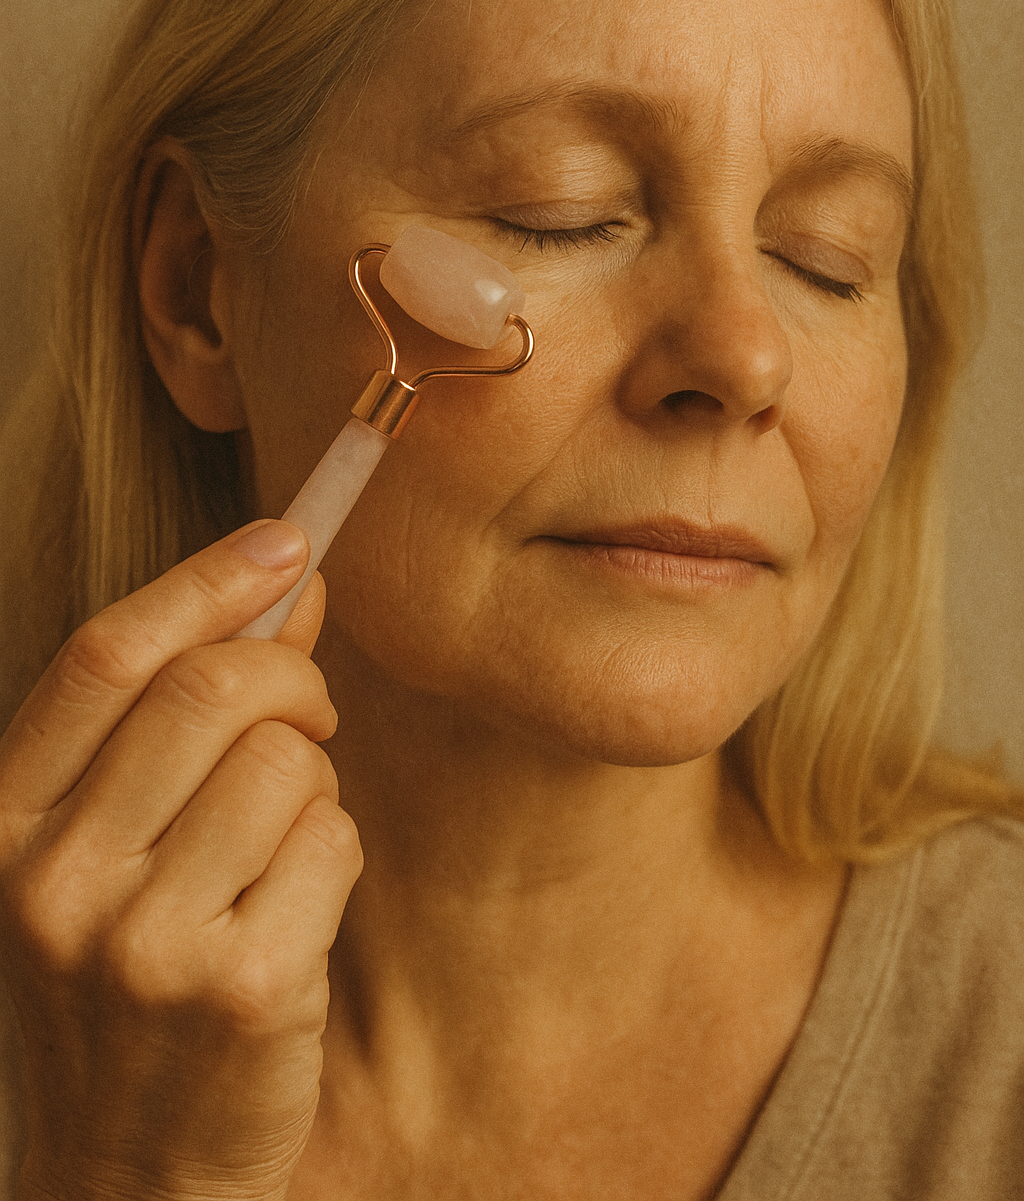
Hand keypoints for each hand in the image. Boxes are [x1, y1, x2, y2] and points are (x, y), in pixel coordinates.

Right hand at [0, 521, 361, 1200]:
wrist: (128, 1177)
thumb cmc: (124, 985)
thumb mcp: (103, 848)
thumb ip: (172, 715)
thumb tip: (286, 586)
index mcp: (2, 824)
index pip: (106, 655)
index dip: (206, 579)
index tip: (285, 542)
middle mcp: (54, 880)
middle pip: (212, 689)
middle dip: (291, 676)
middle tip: (309, 711)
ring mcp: (143, 942)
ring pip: (288, 761)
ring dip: (313, 782)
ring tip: (278, 844)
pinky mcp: (241, 990)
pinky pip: (334, 840)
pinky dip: (336, 850)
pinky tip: (295, 908)